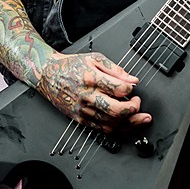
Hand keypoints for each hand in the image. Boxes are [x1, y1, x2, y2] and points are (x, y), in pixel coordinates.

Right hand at [37, 51, 151, 132]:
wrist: (48, 75)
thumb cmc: (71, 66)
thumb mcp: (94, 59)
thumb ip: (115, 69)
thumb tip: (132, 79)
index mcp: (92, 79)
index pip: (119, 89)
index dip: (131, 89)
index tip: (133, 87)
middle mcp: (87, 97)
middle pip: (117, 110)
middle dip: (134, 109)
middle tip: (138, 103)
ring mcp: (83, 110)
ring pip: (112, 123)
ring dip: (131, 123)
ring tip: (140, 118)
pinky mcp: (80, 119)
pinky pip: (102, 129)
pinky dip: (118, 129)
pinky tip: (125, 124)